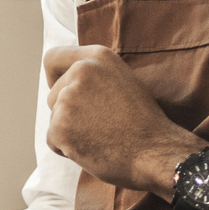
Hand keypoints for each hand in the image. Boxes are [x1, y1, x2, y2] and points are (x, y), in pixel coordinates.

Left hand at [42, 45, 201, 192]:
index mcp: (98, 57)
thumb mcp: (124, 82)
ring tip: (100, 137)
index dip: (55, 78)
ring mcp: (68, 98)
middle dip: (67, 112)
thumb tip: (69, 81)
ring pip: (54, 118)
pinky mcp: (60, 126)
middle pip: (53, 94)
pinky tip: (93, 149)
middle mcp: (81, 71)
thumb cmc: (144, 124)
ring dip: (70, 132)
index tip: (64, 92)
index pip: (53, 58)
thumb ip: (97, 76)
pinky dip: (68, 149)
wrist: (155, 152)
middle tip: (97, 125)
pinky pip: (53, 140)